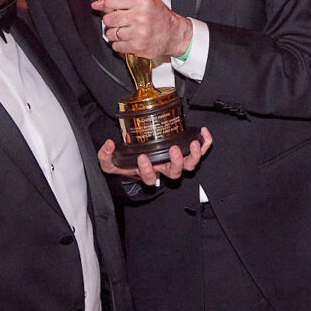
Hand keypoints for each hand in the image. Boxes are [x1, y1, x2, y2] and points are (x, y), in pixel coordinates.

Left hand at [94, 0, 192, 59]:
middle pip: (109, 19)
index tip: (100, 6)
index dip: (103, 4)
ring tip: (123, 30)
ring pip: (110, 34)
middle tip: (116, 19)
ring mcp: (138, 33)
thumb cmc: (161, 17)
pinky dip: (119, 44)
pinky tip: (127, 39)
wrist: (175, 34)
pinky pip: (116, 46)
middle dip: (109, 19)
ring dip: (114, 32)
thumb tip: (101, 2)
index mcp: (142, 2)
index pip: (112, 1)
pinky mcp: (137, 47)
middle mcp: (140, 17)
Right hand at [97, 128, 212, 185]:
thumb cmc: (126, 164)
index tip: (142, 158)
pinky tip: (203, 133)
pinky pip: (200, 151)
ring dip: (194, 155)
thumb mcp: (111, 163)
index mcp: (148, 173)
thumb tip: (108, 145)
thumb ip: (106, 156)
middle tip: (173, 149)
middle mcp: (164, 169)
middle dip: (176, 162)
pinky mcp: (185, 152)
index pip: (150, 177)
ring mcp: (176, 162)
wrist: (137, 160)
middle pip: (175, 173)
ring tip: (193, 143)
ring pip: (190, 165)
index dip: (147, 170)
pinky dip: (205, 144)